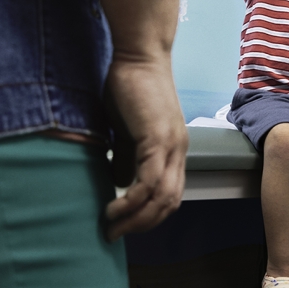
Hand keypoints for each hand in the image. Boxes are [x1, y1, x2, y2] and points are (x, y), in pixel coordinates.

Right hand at [103, 57, 187, 238]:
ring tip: (110, 227)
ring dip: (136, 219)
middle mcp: (178, 150)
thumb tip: (119, 182)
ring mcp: (171, 144)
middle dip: (142, 225)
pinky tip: (114, 207)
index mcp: (173, 148)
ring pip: (162, 197)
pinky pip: (150, 180)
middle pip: (169, 203)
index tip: (123, 225)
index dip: (148, 216)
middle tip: (114, 235)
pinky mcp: (158, 137)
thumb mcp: (126, 128)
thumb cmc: (129, 85)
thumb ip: (126, 154)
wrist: (138, 53)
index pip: (170, 195)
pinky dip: (133, 200)